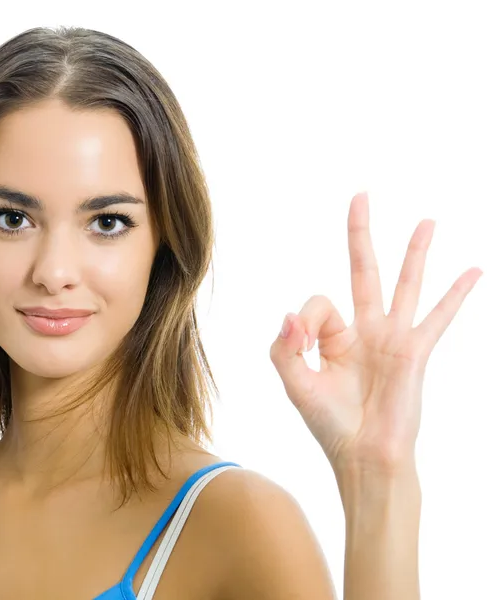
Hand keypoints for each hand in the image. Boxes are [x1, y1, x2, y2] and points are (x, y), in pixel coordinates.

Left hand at [269, 192, 482, 473]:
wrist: (363, 455)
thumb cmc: (329, 423)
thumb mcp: (294, 383)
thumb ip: (283, 348)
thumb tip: (290, 315)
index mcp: (334, 336)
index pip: (318, 302)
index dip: (306, 320)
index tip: (304, 346)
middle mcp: (364, 329)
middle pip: (363, 270)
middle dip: (360, 234)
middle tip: (359, 196)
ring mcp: (392, 337)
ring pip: (404, 283)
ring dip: (414, 251)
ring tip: (427, 220)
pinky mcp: (414, 352)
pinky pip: (438, 317)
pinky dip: (454, 294)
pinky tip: (472, 270)